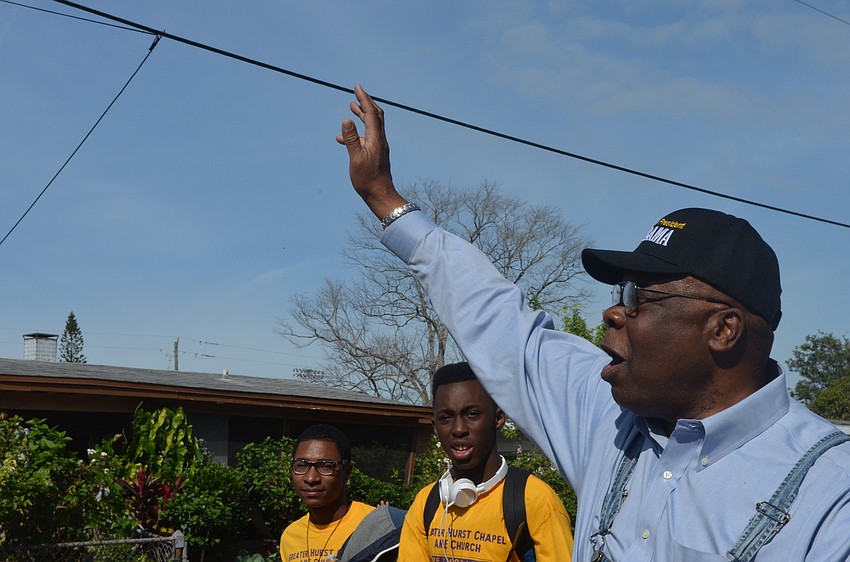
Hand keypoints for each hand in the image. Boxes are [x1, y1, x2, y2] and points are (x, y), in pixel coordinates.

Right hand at [337, 84, 407, 218]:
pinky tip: (343, 138)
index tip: (357, 87)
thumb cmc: (367, 179)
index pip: (370, 113)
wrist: (380, 195)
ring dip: (362, 115)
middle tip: (357, 93)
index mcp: (376, 139)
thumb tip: (347, 119)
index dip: (364, 99)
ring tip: (352, 107)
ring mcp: (378, 147)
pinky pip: (366, 138)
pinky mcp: (376, 154)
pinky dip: (357, 132)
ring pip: (371, 126)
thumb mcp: (356, 158)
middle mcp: (379, 140)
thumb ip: (351, 139)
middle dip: (366, 103)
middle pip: (375, 116)